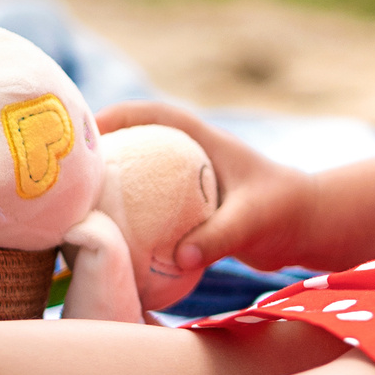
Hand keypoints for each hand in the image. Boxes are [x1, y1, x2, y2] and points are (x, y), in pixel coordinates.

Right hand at [95, 102, 322, 277]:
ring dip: (111, 189)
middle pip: (138, 145)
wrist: (309, 227)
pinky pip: (150, 209)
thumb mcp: (253, 220)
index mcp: (204, 140)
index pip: (155, 115)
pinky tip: (107, 244)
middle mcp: (192, 157)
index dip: (119, 116)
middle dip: (102, 155)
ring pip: (140, 178)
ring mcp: (189, 184)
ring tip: (74, 212)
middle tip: (65, 179)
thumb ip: (218, 237)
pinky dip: (129, 219)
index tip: (84, 134)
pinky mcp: (190, 211)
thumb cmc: (286, 211)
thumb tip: (178, 259)